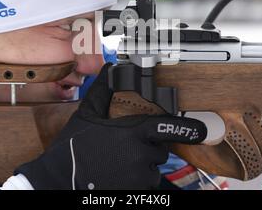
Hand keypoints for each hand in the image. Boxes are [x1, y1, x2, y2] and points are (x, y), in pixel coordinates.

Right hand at [16, 63, 206, 189]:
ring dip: (143, 165)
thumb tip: (109, 69)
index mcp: (131, 132)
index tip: (203, 130)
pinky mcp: (135, 191)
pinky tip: (118, 174)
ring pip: (154, 168)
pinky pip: (146, 184)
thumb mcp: (86, 115)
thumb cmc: (72, 148)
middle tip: (125, 147)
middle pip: (160, 149)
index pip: (168, 127)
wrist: (58, 179)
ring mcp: (138, 176)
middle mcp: (139, 155)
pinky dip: (137, 180)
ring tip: (118, 162)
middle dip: (148, 146)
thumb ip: (102, 91)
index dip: (188, 128)